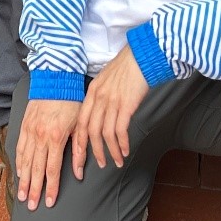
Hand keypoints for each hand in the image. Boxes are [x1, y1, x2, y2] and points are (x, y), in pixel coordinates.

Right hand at [15, 99, 80, 209]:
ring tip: (22, 195)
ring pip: (25, 160)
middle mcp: (40, 136)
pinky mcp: (25, 124)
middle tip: (31, 206)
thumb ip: (79, 150)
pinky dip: (19, 161)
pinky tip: (19, 171)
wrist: (56, 78)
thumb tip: (79, 173)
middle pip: (36, 169)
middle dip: (34, 189)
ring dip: (23, 179)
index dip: (50, 188)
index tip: (49, 202)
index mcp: (55, 137)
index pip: (52, 170)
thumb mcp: (80, 125)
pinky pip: (20, 147)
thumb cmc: (71, 100)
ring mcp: (30, 130)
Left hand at [72, 46, 148, 174]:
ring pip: (106, 134)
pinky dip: (122, 143)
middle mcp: (99, 98)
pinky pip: (120, 130)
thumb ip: (100, 96)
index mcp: (92, 92)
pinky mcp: (126, 105)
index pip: (81, 122)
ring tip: (117, 161)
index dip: (79, 142)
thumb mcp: (105, 79)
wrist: (141, 57)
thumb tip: (99, 114)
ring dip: (111, 151)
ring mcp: (112, 102)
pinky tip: (126, 150)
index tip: (80, 156)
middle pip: (91, 131)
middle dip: (94, 152)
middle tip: (100, 164)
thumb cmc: (125, 67)